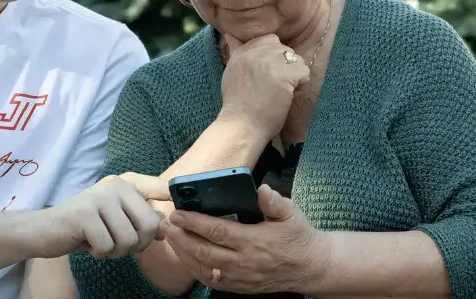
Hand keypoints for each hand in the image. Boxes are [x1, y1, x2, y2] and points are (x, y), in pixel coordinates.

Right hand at [38, 172, 169, 259]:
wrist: (46, 229)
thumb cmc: (86, 226)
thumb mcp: (117, 219)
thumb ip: (141, 219)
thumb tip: (167, 228)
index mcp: (127, 184)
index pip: (161, 190)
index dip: (175, 199)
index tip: (181, 210)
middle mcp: (116, 186)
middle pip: (150, 225)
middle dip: (138, 244)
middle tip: (119, 244)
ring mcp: (100, 198)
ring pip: (130, 240)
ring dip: (116, 251)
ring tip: (101, 242)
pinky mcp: (85, 214)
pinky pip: (108, 246)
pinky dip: (100, 253)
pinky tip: (88, 244)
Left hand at [163, 184, 329, 294]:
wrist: (310, 267)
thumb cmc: (298, 236)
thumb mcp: (291, 214)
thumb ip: (274, 201)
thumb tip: (261, 189)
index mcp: (254, 241)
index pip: (217, 231)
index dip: (194, 222)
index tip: (178, 213)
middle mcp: (244, 262)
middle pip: (203, 251)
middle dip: (181, 237)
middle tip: (166, 223)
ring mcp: (240, 277)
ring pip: (203, 267)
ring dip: (183, 252)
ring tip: (170, 237)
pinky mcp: (239, 287)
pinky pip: (210, 280)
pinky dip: (194, 268)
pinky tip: (185, 256)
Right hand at [218, 33, 310, 138]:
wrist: (241, 126)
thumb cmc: (237, 105)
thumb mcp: (230, 72)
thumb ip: (235, 52)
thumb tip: (229, 34)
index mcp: (242, 52)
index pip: (268, 39)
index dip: (273, 56)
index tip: (268, 73)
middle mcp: (255, 53)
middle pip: (283, 48)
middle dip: (284, 65)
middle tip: (276, 84)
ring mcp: (269, 63)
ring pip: (295, 58)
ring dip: (294, 73)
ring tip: (283, 90)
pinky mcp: (283, 75)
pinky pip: (303, 70)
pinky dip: (301, 83)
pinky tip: (290, 94)